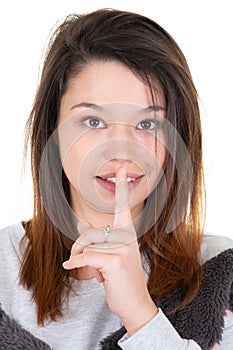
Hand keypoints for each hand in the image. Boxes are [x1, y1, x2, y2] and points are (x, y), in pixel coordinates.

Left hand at [63, 167, 157, 334]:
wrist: (135, 303)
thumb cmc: (122, 278)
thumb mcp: (110, 256)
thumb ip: (97, 239)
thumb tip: (80, 224)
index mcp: (127, 234)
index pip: (123, 207)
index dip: (122, 188)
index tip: (121, 169)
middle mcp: (126, 238)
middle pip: (90, 233)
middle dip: (79, 248)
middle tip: (80, 260)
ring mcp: (122, 249)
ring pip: (86, 246)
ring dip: (81, 260)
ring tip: (94, 272)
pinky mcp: (115, 262)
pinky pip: (86, 257)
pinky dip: (75, 263)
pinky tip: (69, 267)